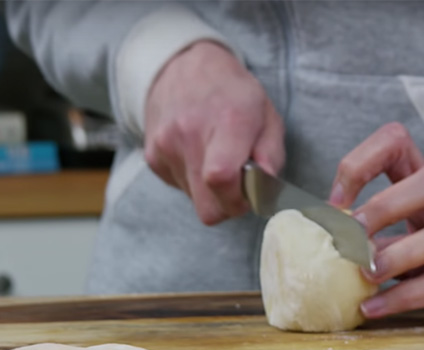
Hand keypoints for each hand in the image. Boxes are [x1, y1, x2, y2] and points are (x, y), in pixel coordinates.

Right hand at [144, 41, 284, 224]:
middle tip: (237, 186)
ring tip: (215, 159)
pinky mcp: (152, 156)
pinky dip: (192, 181)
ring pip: (193, 200)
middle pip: (206, 207)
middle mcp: (190, 133)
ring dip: (209, 191)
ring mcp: (166, 145)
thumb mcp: (267, 116)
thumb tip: (266, 190)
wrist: (184, 67)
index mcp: (227, 121)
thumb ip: (271, 155)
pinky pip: (178, 187)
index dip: (238, 201)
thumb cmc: (233, 94)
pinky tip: (198, 156)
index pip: (221, 179)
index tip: (249, 195)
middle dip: (226, 206)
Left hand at [329, 123, 423, 318]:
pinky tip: (373, 308)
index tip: (335, 200)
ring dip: (401, 252)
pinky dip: (406, 296)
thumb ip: (384, 230)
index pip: (399, 142)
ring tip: (365, 274)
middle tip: (349, 236)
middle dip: (386, 204)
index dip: (363, 162)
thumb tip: (320, 242)